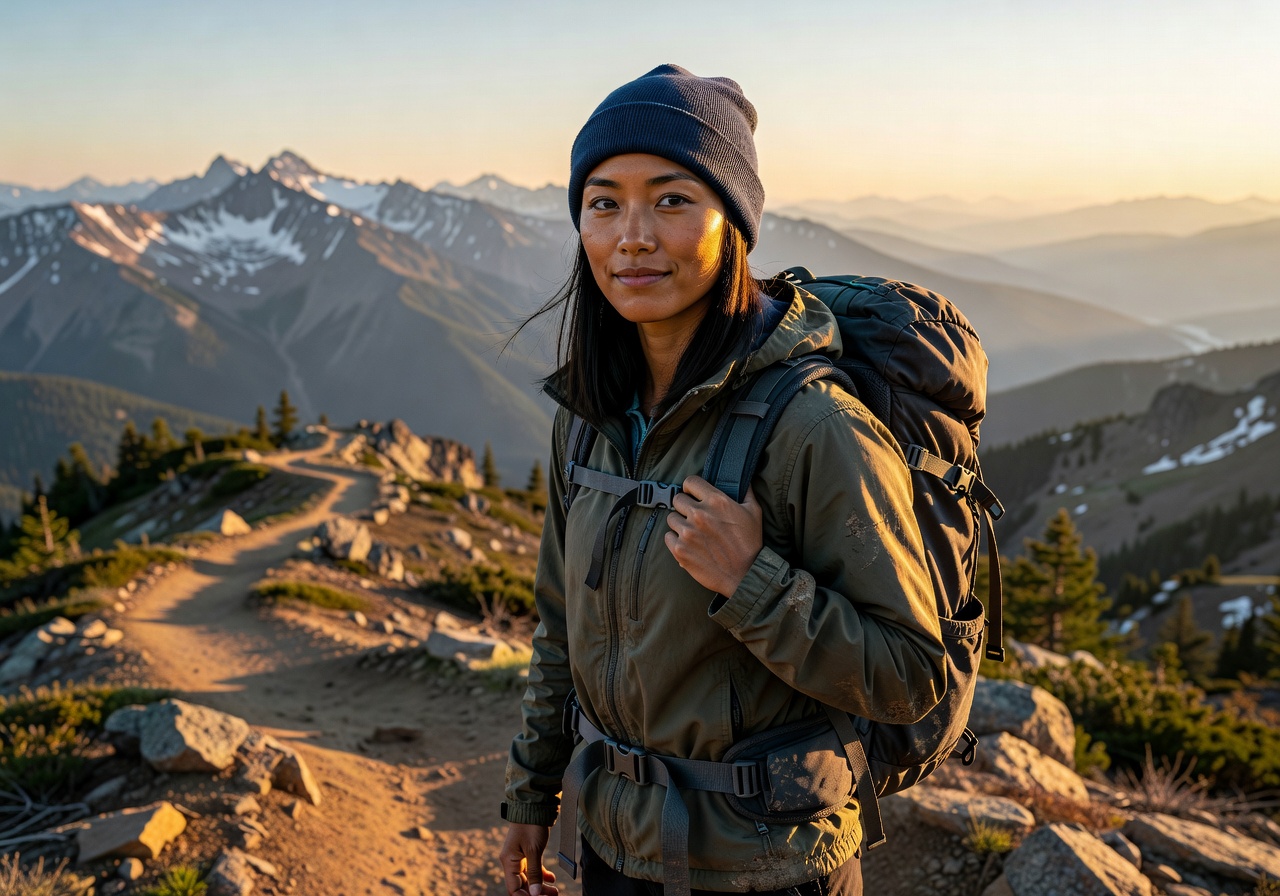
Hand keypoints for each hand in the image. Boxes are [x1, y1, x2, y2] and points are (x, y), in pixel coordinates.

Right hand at [500, 823, 558, 895]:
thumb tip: (535, 894)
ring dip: (541, 885)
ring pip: (529, 878)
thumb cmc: (531, 826)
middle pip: (523, 885)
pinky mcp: (528, 852)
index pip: (514, 888)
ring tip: (555, 890)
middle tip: (554, 895)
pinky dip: (542, 874)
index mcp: (509, 861)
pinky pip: (533, 868)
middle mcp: (512, 861)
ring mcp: (519, 857)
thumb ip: (534, 872)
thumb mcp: (534, 850)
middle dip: (537, 893)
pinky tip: (552, 879)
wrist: (534, 806)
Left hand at [665, 475, 762, 595]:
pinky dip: (675, 540)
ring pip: (671, 518)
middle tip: (694, 516)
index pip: (690, 481)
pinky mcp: (679, 550)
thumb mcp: (753, 512)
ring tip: (692, 532)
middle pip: (677, 499)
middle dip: (685, 506)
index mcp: (716, 501)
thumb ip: (746, 492)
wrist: (744, 575)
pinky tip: (687, 544)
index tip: (693, 495)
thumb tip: (743, 480)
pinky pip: (667, 537)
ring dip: (680, 524)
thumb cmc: (750, 544)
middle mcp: (699, 514)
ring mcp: (687, 532)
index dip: (691, 488)